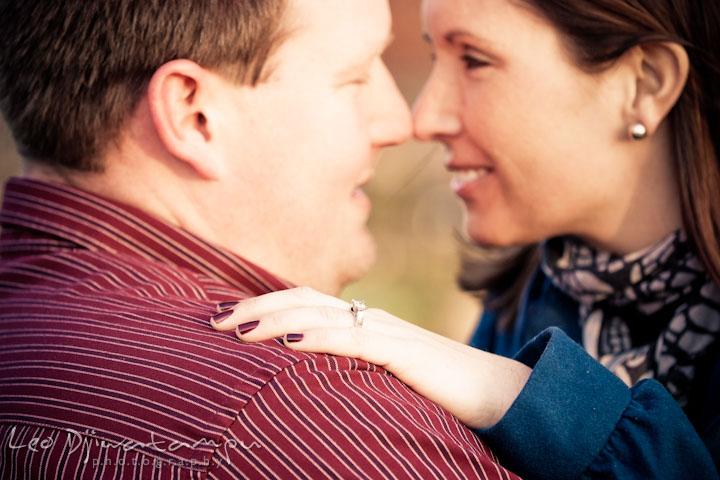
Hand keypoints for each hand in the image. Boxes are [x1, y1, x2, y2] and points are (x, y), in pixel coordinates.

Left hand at [211, 287, 530, 429]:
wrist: (494, 392)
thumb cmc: (436, 387)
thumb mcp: (383, 374)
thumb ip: (349, 368)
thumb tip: (305, 376)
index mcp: (363, 321)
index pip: (304, 301)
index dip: (263, 304)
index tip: (226, 317)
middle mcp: (370, 317)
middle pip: (303, 299)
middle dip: (256, 307)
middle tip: (216, 320)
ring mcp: (387, 331)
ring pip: (321, 313)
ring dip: (275, 318)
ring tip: (238, 329)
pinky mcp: (404, 351)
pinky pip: (355, 340)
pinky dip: (320, 337)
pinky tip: (290, 342)